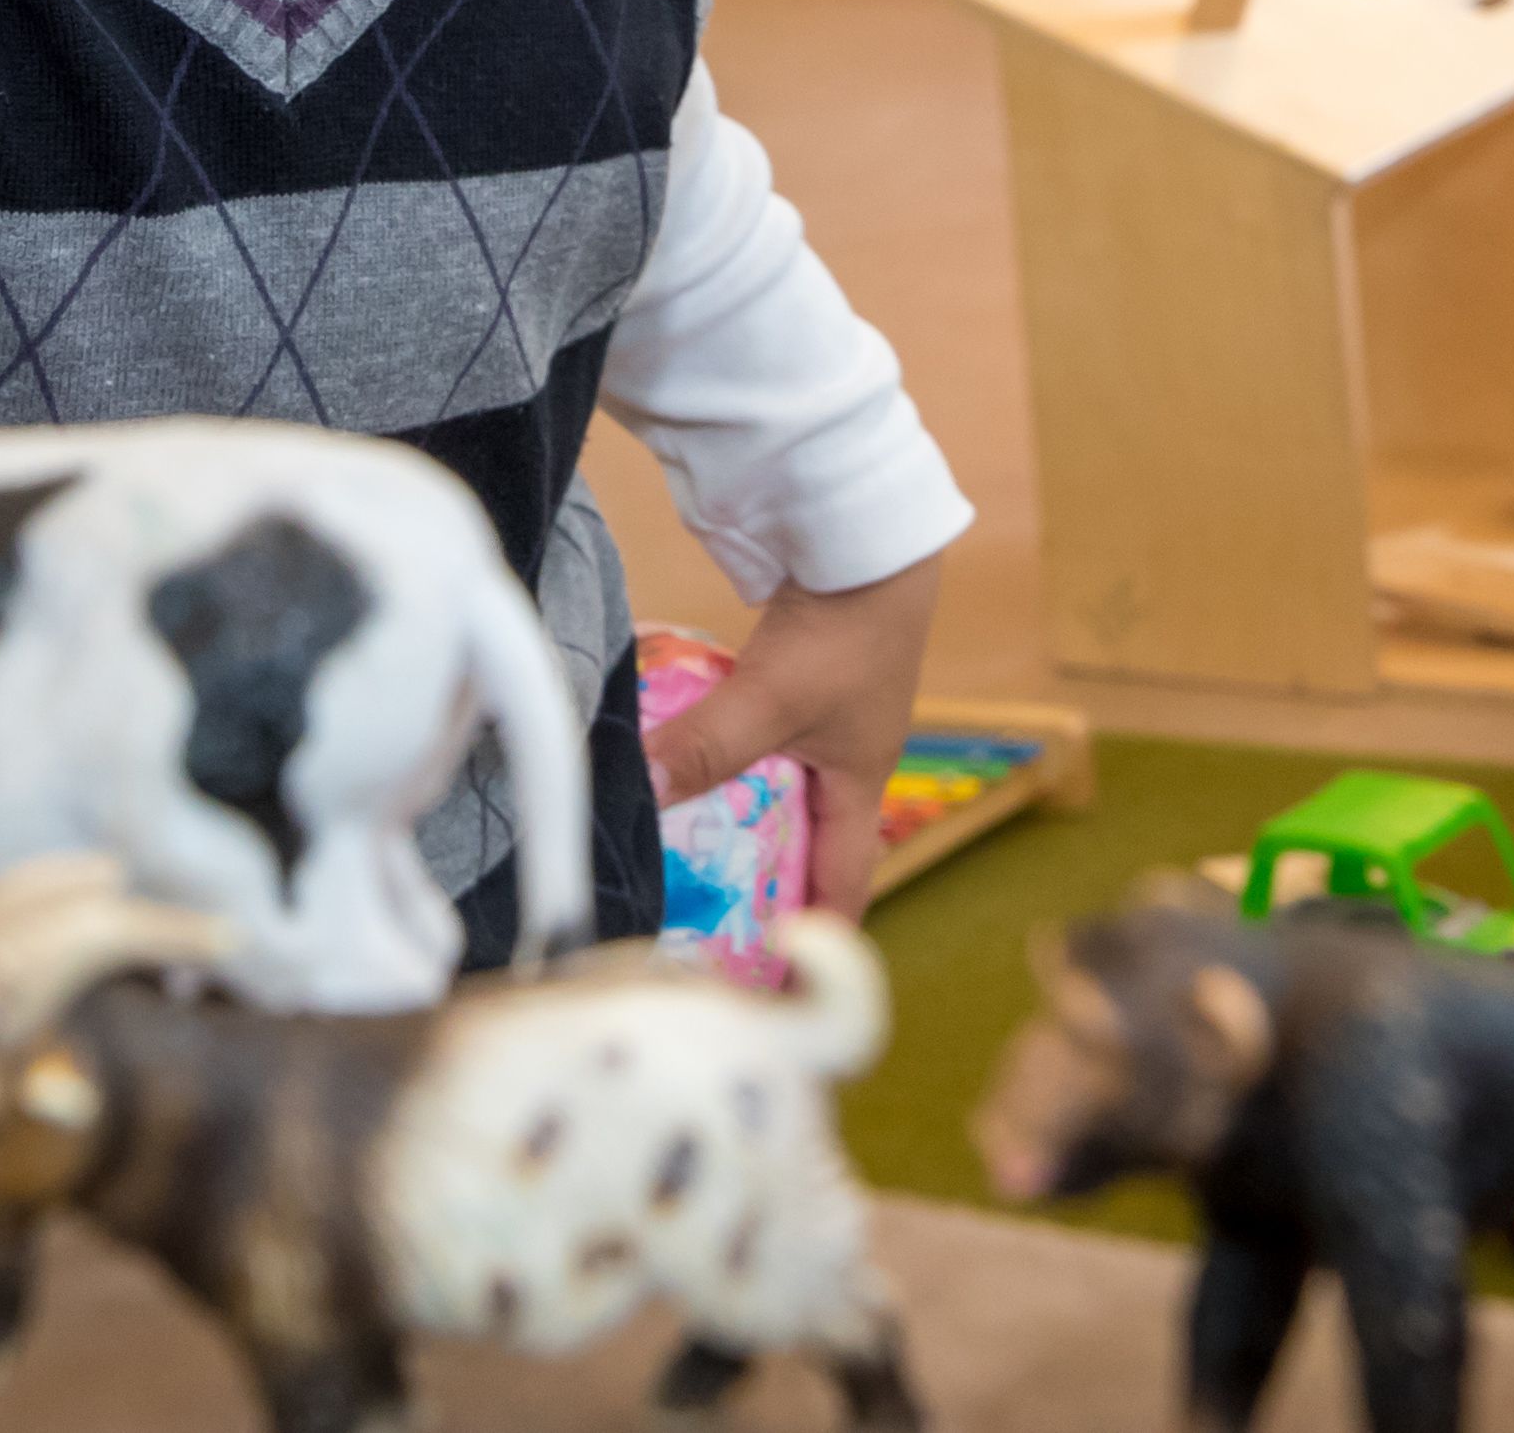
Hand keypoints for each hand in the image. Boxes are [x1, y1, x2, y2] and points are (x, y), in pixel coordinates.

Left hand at [643, 554, 943, 917]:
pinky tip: (683, 764)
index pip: (846, 883)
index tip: (775, 981)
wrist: (867, 533)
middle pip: (809, 842)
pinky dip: (727, 761)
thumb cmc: (845, 629)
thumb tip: (646, 794)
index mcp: (863, 783)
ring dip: (742, 820)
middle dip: (767, 884)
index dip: (816, 935)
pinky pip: (759, 739)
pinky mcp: (801, 675)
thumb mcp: (774, 698)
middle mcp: (849, 760)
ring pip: (781, 790)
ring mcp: (826, 716)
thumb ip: (710, 746)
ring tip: (684, 856)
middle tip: (708, 922)